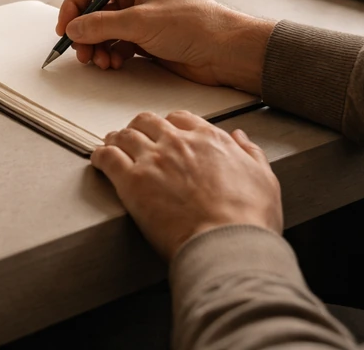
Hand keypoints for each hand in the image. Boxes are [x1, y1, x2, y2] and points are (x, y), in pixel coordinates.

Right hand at [55, 0, 274, 93]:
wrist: (225, 51)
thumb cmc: (195, 24)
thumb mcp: (140, 22)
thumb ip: (101, 25)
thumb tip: (74, 28)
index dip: (75, 3)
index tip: (66, 26)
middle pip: (95, 9)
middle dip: (85, 31)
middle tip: (81, 51)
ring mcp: (142, 18)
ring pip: (104, 31)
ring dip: (97, 47)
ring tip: (100, 61)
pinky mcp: (147, 40)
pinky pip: (117, 45)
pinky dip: (111, 55)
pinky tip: (114, 64)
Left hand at [91, 110, 282, 259]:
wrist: (227, 244)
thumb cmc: (249, 220)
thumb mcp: (264, 179)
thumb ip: (251, 153)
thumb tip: (241, 137)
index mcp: (209, 139)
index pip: (181, 119)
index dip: (169, 125)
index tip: (165, 134)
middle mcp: (178, 143)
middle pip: (148, 121)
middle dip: (139, 128)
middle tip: (134, 137)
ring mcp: (153, 160)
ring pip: (125, 135)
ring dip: (117, 139)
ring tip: (111, 145)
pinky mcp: (132, 181)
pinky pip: (107, 157)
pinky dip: (100, 156)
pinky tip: (98, 160)